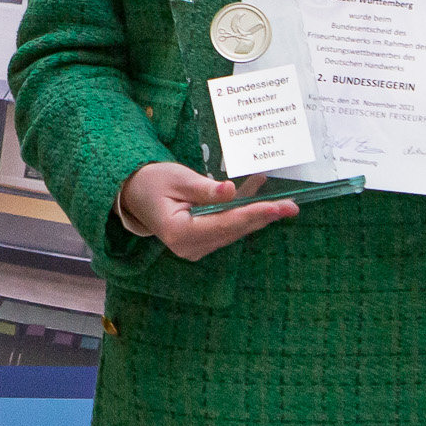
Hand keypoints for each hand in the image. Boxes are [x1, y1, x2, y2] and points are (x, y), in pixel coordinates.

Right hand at [116, 163, 299, 261]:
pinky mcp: (202, 241)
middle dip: (263, 217)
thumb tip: (231, 191)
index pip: (223, 224)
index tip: (276, 207)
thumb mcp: (176, 178)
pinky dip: (245, 214)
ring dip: (257, 216)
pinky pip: (228, 228)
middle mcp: (190, 247)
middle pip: (233, 231)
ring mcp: (196, 247)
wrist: (134, 193)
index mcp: (179, 233)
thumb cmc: (151, 182)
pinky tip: (262, 202)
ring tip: (284, 204)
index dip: (252, 214)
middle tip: (291, 207)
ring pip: (234, 231)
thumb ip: (203, 188)